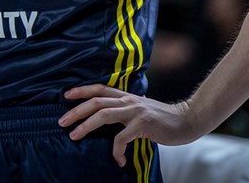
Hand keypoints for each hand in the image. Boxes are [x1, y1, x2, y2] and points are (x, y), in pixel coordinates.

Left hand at [59, 84, 198, 166]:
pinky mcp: (143, 125)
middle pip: (95, 101)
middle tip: (61, 121)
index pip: (99, 89)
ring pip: (103, 115)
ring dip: (85, 126)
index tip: (65, 95)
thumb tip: (108, 113)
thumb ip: (125, 108)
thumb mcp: (140, 108)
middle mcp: (128, 100)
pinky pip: (121, 138)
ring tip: (74, 136)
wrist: (186, 121)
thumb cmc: (162, 118)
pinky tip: (116, 160)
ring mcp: (135, 111)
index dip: (81, 90)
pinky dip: (115, 150)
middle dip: (76, 111)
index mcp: (126, 96)